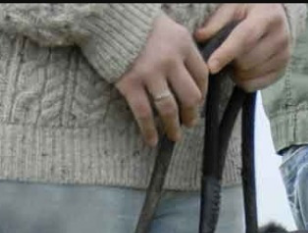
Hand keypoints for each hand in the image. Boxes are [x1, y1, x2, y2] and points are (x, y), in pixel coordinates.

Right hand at [114, 13, 207, 146]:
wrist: (105, 17)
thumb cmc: (137, 23)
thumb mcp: (167, 29)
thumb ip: (179, 49)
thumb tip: (190, 75)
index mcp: (182, 43)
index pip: (201, 75)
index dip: (202, 92)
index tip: (199, 102)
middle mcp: (170, 60)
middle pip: (190, 97)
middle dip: (191, 114)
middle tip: (189, 123)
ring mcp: (150, 73)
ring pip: (170, 110)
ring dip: (173, 127)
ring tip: (174, 135)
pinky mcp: (130, 83)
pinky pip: (144, 114)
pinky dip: (149, 131)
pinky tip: (152, 140)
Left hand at [196, 4, 291, 91]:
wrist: (277, 17)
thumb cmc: (250, 9)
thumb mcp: (234, 7)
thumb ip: (217, 22)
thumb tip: (199, 37)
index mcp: (267, 16)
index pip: (245, 38)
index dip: (226, 53)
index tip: (211, 66)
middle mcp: (280, 37)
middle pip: (246, 61)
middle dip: (231, 61)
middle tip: (226, 53)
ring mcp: (284, 56)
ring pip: (249, 75)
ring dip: (236, 71)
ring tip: (235, 59)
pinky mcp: (282, 71)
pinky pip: (255, 86)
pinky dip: (244, 81)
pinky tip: (243, 68)